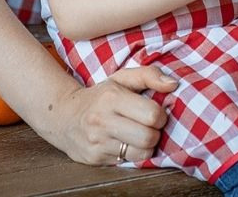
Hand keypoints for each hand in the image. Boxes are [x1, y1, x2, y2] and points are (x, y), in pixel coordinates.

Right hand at [43, 65, 175, 165]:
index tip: (154, 111)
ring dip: (146, 145)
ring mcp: (98, 141)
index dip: (160, 115)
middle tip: (149, 126)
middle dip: (155, 133)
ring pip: (141, 153)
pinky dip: (133, 154)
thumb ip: (149, 75)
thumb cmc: (100, 95)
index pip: (152, 114)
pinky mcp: (95, 158)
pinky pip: (128, 162)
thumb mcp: (121, 78)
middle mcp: (103, 120)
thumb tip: (174, 84)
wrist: (64, 115)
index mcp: (111, 96)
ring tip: (139, 135)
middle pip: (148, 137)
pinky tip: (126, 143)